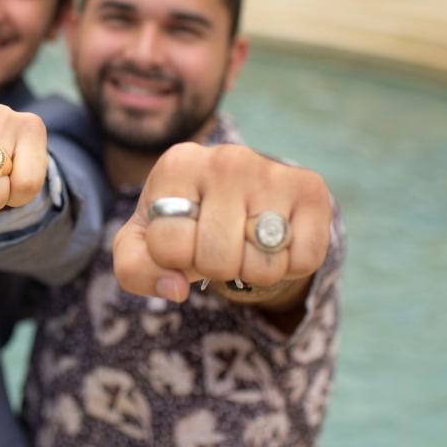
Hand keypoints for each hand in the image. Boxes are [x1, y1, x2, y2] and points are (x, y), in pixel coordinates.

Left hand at [112, 143, 330, 303]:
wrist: (237, 197)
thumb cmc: (182, 224)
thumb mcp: (144, 243)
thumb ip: (136, 269)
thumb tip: (175, 287)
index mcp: (178, 165)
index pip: (168, 245)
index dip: (173, 259)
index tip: (182, 238)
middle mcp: (226, 159)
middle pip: (217, 259)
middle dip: (213, 267)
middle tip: (217, 244)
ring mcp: (271, 171)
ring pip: (263, 265)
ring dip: (252, 270)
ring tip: (243, 241)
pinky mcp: (310, 189)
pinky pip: (304, 260)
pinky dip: (289, 266)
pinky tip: (275, 240)